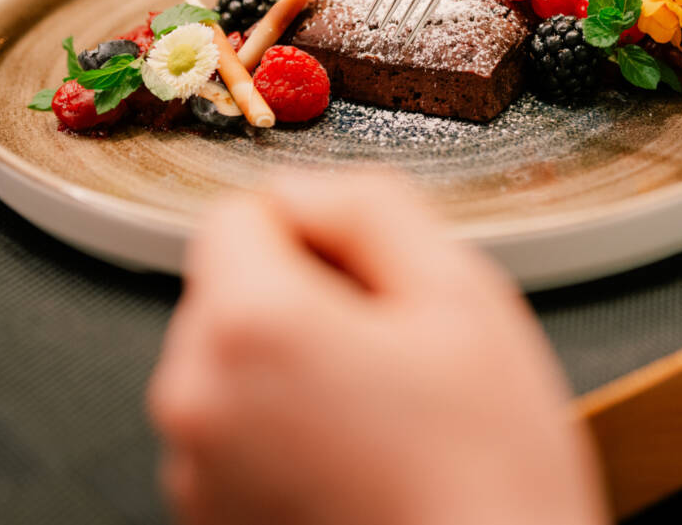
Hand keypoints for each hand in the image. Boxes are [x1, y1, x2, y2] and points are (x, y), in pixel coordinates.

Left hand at [148, 173, 605, 524]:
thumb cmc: (486, 469)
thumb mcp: (462, 292)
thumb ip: (372, 205)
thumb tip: (311, 190)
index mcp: (248, 325)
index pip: (239, 211)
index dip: (318, 231)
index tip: (373, 278)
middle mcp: (195, 396)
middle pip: (232, 288)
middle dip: (306, 299)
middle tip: (397, 351)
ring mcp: (195, 467)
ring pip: (235, 361)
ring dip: (296, 366)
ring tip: (386, 416)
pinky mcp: (210, 516)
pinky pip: (237, 429)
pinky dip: (286, 428)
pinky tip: (361, 457)